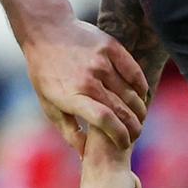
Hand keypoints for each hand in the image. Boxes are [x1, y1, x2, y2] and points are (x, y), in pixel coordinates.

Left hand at [21, 17, 149, 151]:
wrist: (46, 32)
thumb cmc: (46, 73)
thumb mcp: (49, 105)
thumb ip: (69, 131)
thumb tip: (85, 155)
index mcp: (72, 96)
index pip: (104, 120)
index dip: (119, 135)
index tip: (124, 144)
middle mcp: (88, 79)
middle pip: (121, 109)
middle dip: (133, 127)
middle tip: (136, 134)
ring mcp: (100, 62)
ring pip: (130, 93)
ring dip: (139, 109)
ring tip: (139, 118)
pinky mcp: (110, 47)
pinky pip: (134, 71)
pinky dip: (141, 86)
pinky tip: (141, 95)